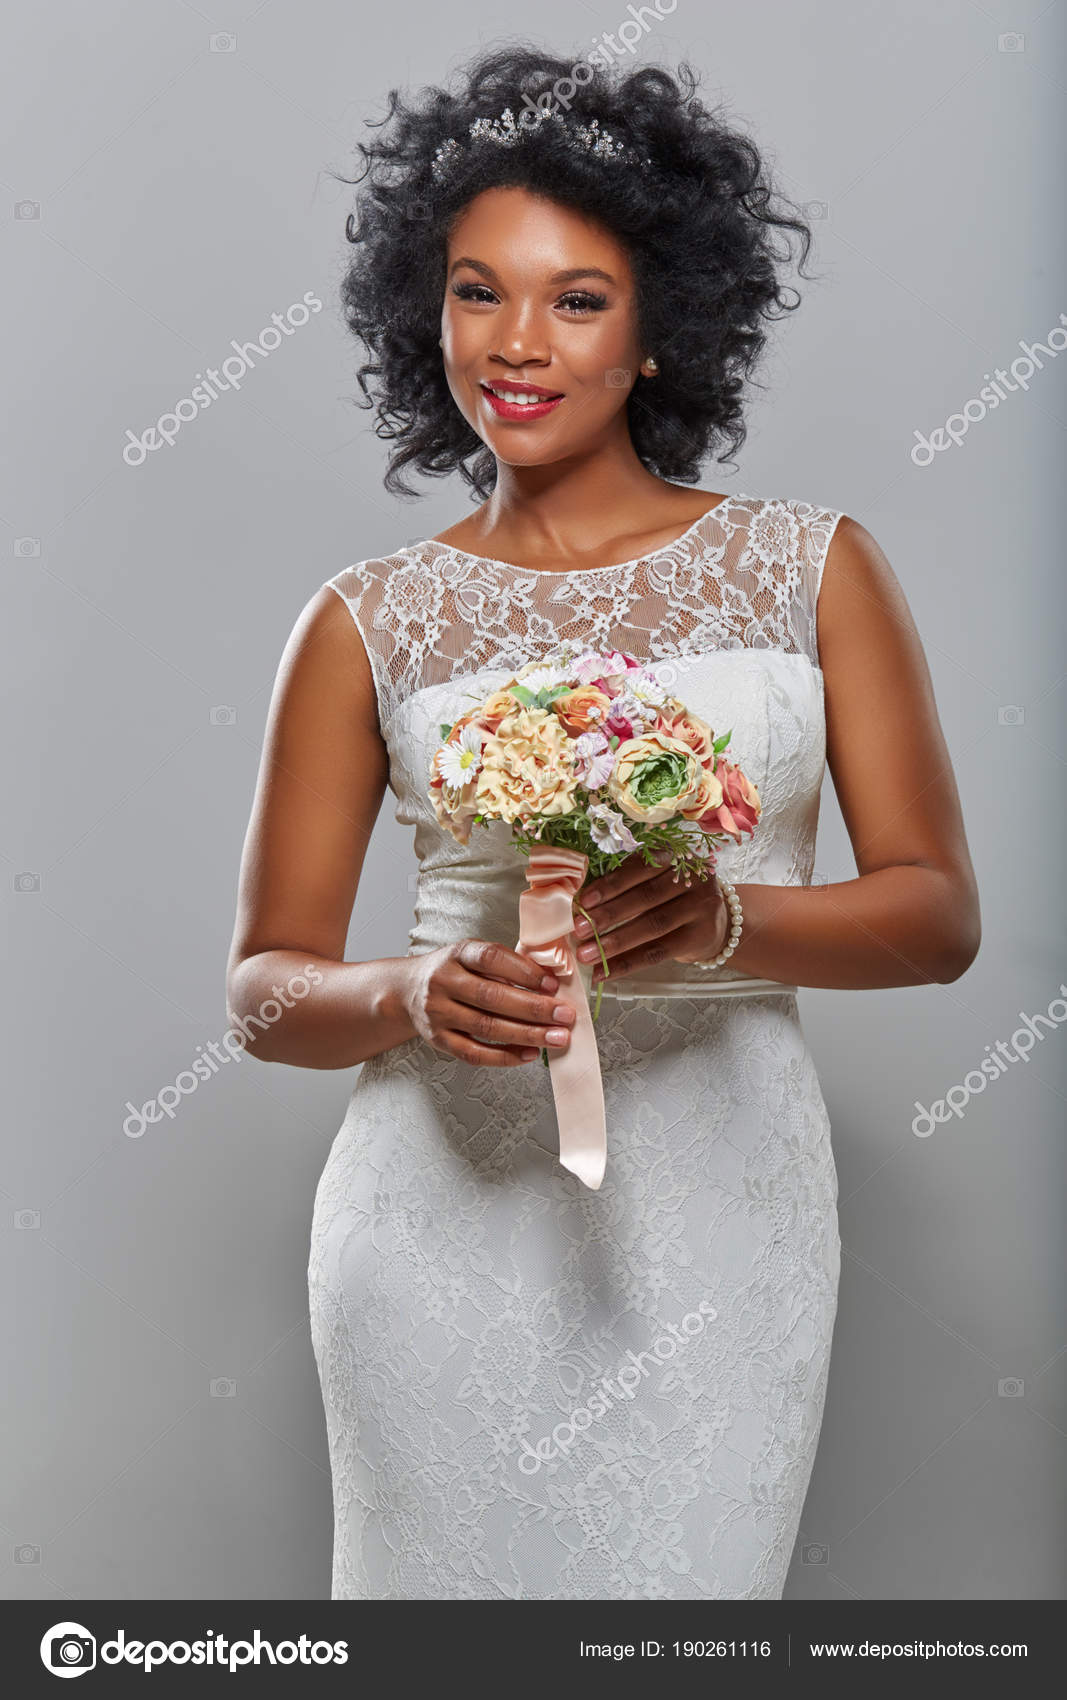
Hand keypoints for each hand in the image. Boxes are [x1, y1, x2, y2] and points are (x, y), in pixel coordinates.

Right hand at [403, 940, 575, 1066]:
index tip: (552, 984)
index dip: (524, 971)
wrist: (407, 991)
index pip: (491, 959)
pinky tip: (529, 1054)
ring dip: (527, 1034)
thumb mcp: (472, 955)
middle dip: (534, 1008)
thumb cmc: (452, 971)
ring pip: (486, 1027)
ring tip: (556, 1037)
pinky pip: (474, 1053)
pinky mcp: (437, 1040)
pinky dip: (505, 1056)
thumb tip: (550, 981)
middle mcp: (443, 982)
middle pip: (492, 997)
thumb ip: (505, 964)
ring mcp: (438, 1013)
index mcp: (456, 954)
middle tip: (565, 1016)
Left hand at [573, 851, 728, 981]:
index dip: (611, 884)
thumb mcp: (656, 879)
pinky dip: (627, 964)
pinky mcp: (701, 936)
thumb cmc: (673, 896)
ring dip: (614, 943)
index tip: (584, 901)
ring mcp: (701, 907)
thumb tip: (582, 905)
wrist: (716, 920)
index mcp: (675, 856)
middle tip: (579, 929)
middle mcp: (693, 879)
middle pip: (646, 897)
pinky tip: (604, 972)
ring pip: (651, 926)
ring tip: (586, 954)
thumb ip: (627, 884)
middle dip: (608, 914)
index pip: (641, 868)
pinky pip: (658, 952)